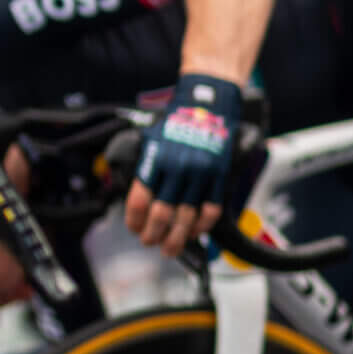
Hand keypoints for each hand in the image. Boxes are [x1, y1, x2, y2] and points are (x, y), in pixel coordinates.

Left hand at [127, 73, 239, 256]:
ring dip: (177, 238)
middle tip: (149, 242)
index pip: (139, 200)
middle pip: (162, 214)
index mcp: (155, 160)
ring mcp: (200, 174)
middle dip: (153, 234)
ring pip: (187, 217)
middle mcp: (176, 169)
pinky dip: (202, 225)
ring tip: (170, 249)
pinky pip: (211, 208)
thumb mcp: (151, 140)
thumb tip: (138, 200)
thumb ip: (145, 168)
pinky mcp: (219, 176)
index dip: (134, 221)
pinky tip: (194, 232)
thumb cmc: (175, 121)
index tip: (133, 229)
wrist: (206, 104)